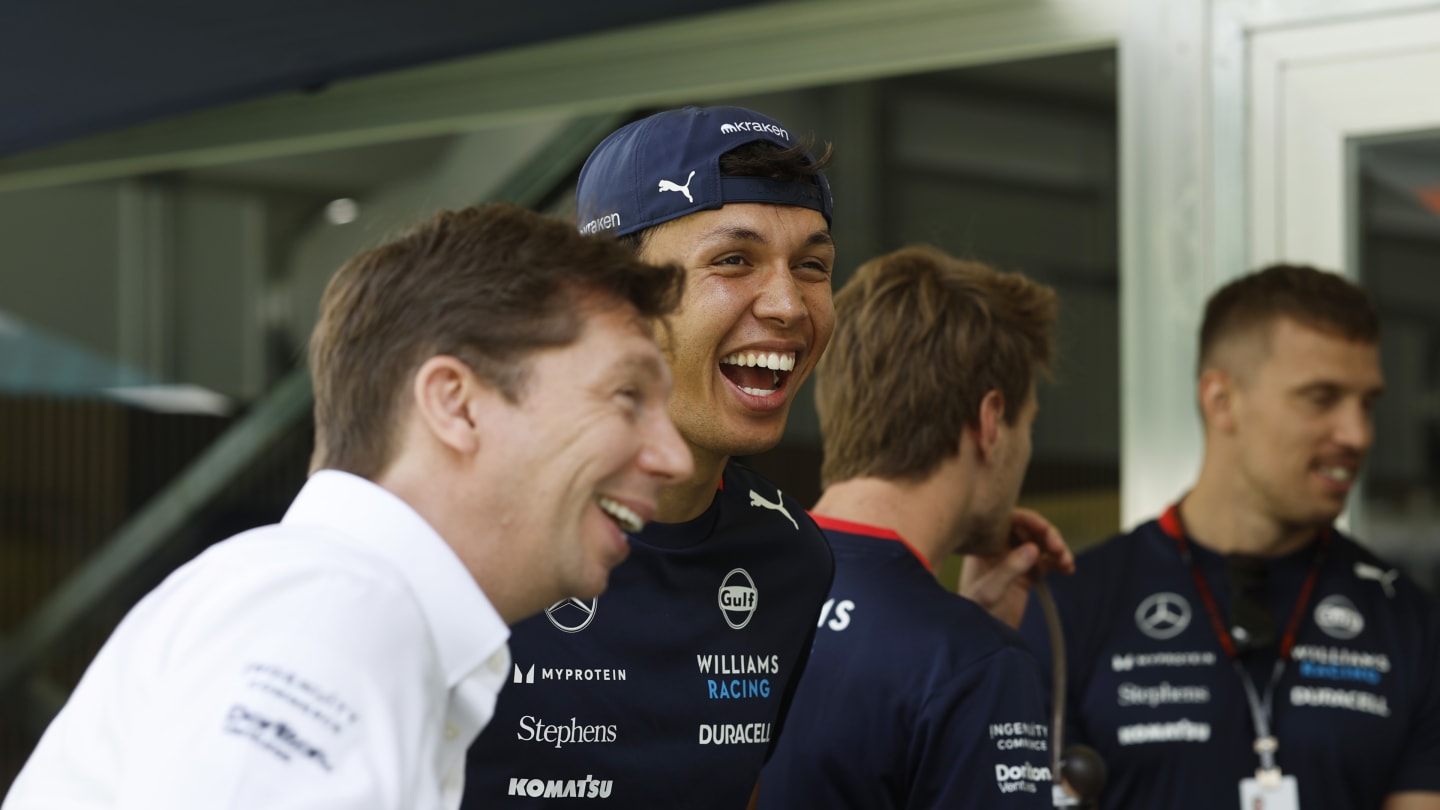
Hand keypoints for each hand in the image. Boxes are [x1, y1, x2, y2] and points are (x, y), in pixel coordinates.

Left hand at [958, 508, 1074, 628]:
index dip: (1030, 521)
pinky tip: (1068, 569)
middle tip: (1059, 550)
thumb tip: (1033, 548)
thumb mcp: (989, 591)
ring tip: (1067, 563)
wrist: (979, 637)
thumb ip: (1009, 569)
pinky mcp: (1025, 575)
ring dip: (1056, 549)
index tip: (1045, 530)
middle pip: (1028, 530)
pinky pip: (1046, 562)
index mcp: (984, 545)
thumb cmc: (974, 613)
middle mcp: (999, 549)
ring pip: (1040, 545)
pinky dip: (1058, 563)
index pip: (1008, 520)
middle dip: (1047, 535)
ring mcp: (1013, 561)